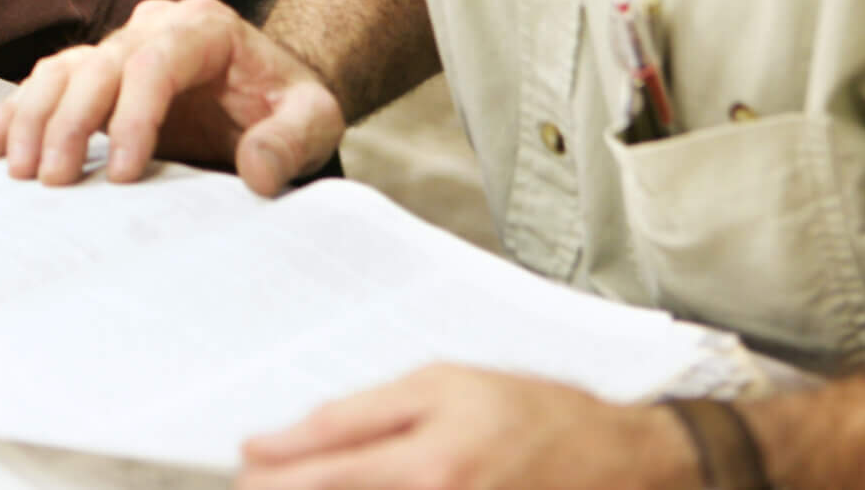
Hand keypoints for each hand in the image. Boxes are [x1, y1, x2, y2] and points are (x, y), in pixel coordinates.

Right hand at [0, 0, 343, 190]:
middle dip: (72, 122)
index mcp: (204, 28)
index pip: (156, 60)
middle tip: (56, 178)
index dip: (135, 114)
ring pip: (63, 69)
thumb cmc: (286, 103)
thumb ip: (291, 139)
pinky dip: (18, 112)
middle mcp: (153, 27)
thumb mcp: (313, 118)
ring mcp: (119, 48)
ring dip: (35, 118)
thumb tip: (258, 170)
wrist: (269, 92)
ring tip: (19, 169)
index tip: (127, 171)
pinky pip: (48, 83)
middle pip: (99, 64)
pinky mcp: (96, 76)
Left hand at [239, 367, 698, 489]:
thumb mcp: (441, 385)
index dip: (269, 477)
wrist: (622, 461)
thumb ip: (354, 416)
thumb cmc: (529, 413)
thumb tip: (275, 442)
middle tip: (265, 483)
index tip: (243, 470)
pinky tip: (365, 488)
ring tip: (313, 482)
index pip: (319, 478)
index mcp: (426, 465)